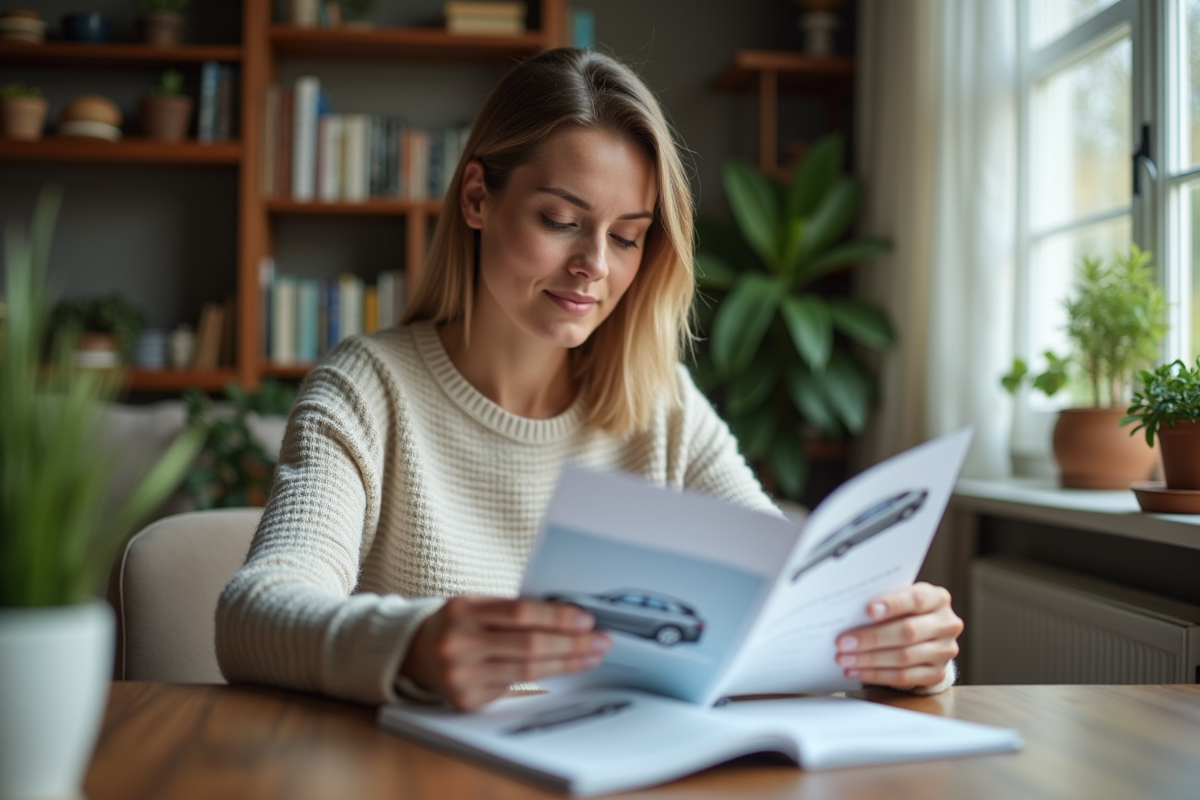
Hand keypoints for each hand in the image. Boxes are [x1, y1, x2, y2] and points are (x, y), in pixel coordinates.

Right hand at [400, 596, 611, 709]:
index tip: (586, 620)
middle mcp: (458, 643)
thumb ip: (514, 609)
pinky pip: (515, 688)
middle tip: (600, 640)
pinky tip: (562, 669)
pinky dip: (543, 678)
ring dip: (566, 663)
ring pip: (527, 671)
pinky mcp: (467, 700)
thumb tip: (570, 616)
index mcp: (462, 609)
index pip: (520, 612)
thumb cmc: (460, 622)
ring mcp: (460, 675)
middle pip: (529, 645)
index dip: (557, 617)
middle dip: (571, 643)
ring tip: (591, 656)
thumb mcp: (477, 604)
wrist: (417, 651)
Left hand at [834, 582, 962, 689]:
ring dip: (870, 660)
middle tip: (843, 642)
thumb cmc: (905, 611)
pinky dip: (877, 675)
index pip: (916, 599)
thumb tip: (851, 613)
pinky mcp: (937, 673)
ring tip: (845, 659)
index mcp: (938, 598)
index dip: (892, 605)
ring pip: (904, 657)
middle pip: (908, 632)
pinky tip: (857, 671)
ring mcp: (944, 651)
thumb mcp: (900, 598)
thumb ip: (884, 602)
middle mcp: (947, 624)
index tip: (868, 610)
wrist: (926, 634)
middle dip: (872, 638)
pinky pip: (904, 677)